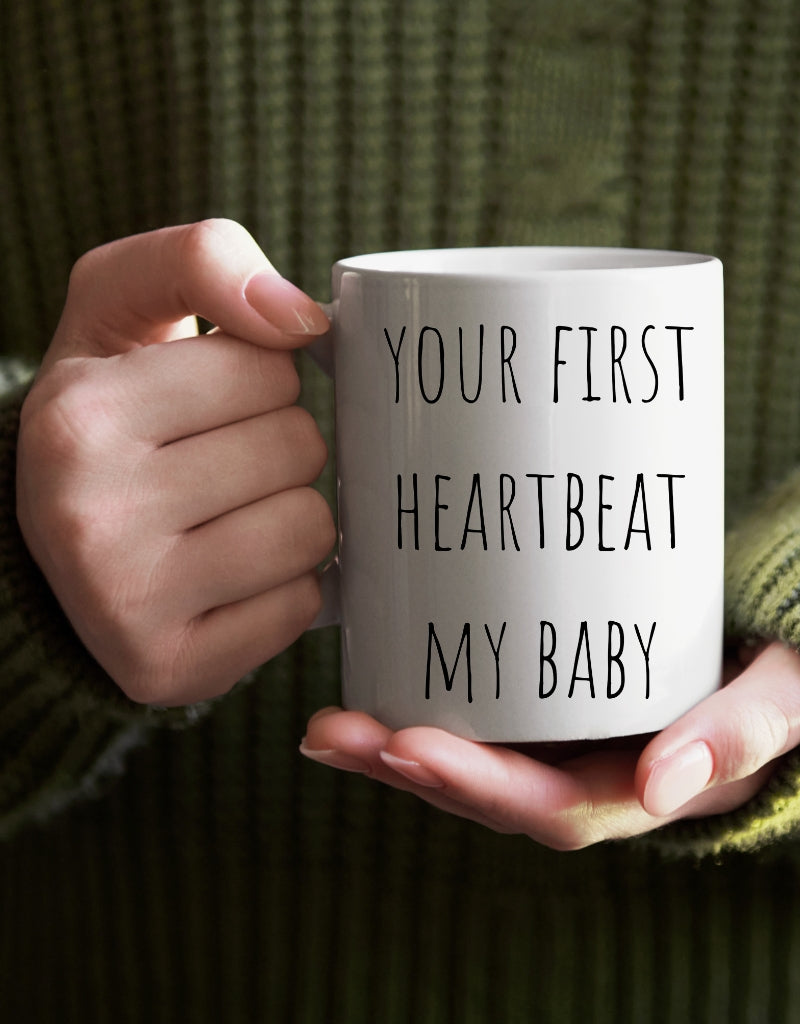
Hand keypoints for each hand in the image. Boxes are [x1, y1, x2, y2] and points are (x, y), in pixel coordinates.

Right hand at [16, 220, 336, 705]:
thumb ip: (201, 261)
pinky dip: (287, 587)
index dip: (262, 379)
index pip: (270, 367)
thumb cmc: (112, 418)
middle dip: (282, 446)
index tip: (213, 403)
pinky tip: (233, 577)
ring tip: (230, 517)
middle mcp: (88, 513)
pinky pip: (304, 606)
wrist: (53, 551)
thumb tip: (305, 319)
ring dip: (294, 517)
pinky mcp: (172, 669)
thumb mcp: (121, 309)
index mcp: (77, 415)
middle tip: (223, 463)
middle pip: (300, 446)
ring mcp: (126, 603)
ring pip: (312, 528)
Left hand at [301, 641, 799, 848]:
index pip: (550, 809)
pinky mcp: (549, 704)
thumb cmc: (785, 679)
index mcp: (640, 789)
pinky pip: (480, 720)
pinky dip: (422, 712)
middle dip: (410, 768)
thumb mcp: (783, 701)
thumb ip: (743, 733)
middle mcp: (591, 777)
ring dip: (396, 748)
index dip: (479, 786)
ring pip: (473, 762)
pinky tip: (370, 684)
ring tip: (327, 723)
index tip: (413, 748)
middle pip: (489, 792)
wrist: (779, 658)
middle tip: (336, 731)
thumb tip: (669, 785)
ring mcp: (566, 742)